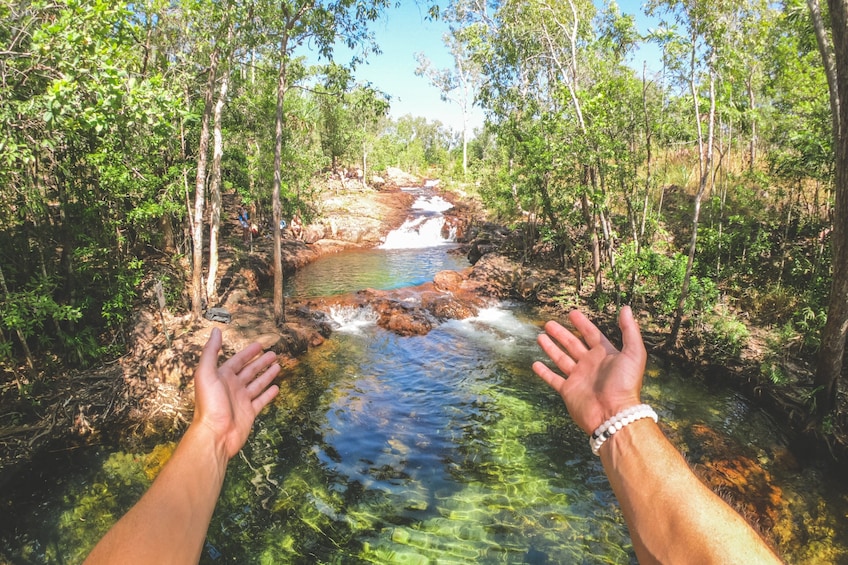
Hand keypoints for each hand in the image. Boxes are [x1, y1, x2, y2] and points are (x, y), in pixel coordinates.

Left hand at [192, 328, 280, 459]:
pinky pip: (261, 400)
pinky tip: (276, 388)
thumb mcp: (206, 374)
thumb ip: (210, 352)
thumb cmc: (209, 405)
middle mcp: (232, 387)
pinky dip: (269, 394)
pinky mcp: (249, 413)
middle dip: (261, 362)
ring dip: (267, 375)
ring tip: (278, 366)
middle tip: (274, 353)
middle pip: (249, 371)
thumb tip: (215, 331)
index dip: (248, 353)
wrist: (215, 434)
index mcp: (222, 377)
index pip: (237, 361)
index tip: (259, 345)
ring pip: (257, 384)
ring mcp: (241, 400)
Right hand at [532, 306, 645, 434]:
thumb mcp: (633, 353)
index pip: (591, 334)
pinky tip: (536, 364)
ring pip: (561, 359)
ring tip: (540, 337)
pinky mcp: (568, 390)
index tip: (572, 313)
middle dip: (561, 334)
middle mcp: (590, 365)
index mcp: (605, 355)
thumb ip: (629, 331)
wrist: (613, 414)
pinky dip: (544, 372)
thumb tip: (626, 308)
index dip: (582, 323)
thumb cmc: (625, 384)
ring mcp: (578, 378)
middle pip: (572, 344)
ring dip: (551, 348)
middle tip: (549, 323)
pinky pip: (554, 379)